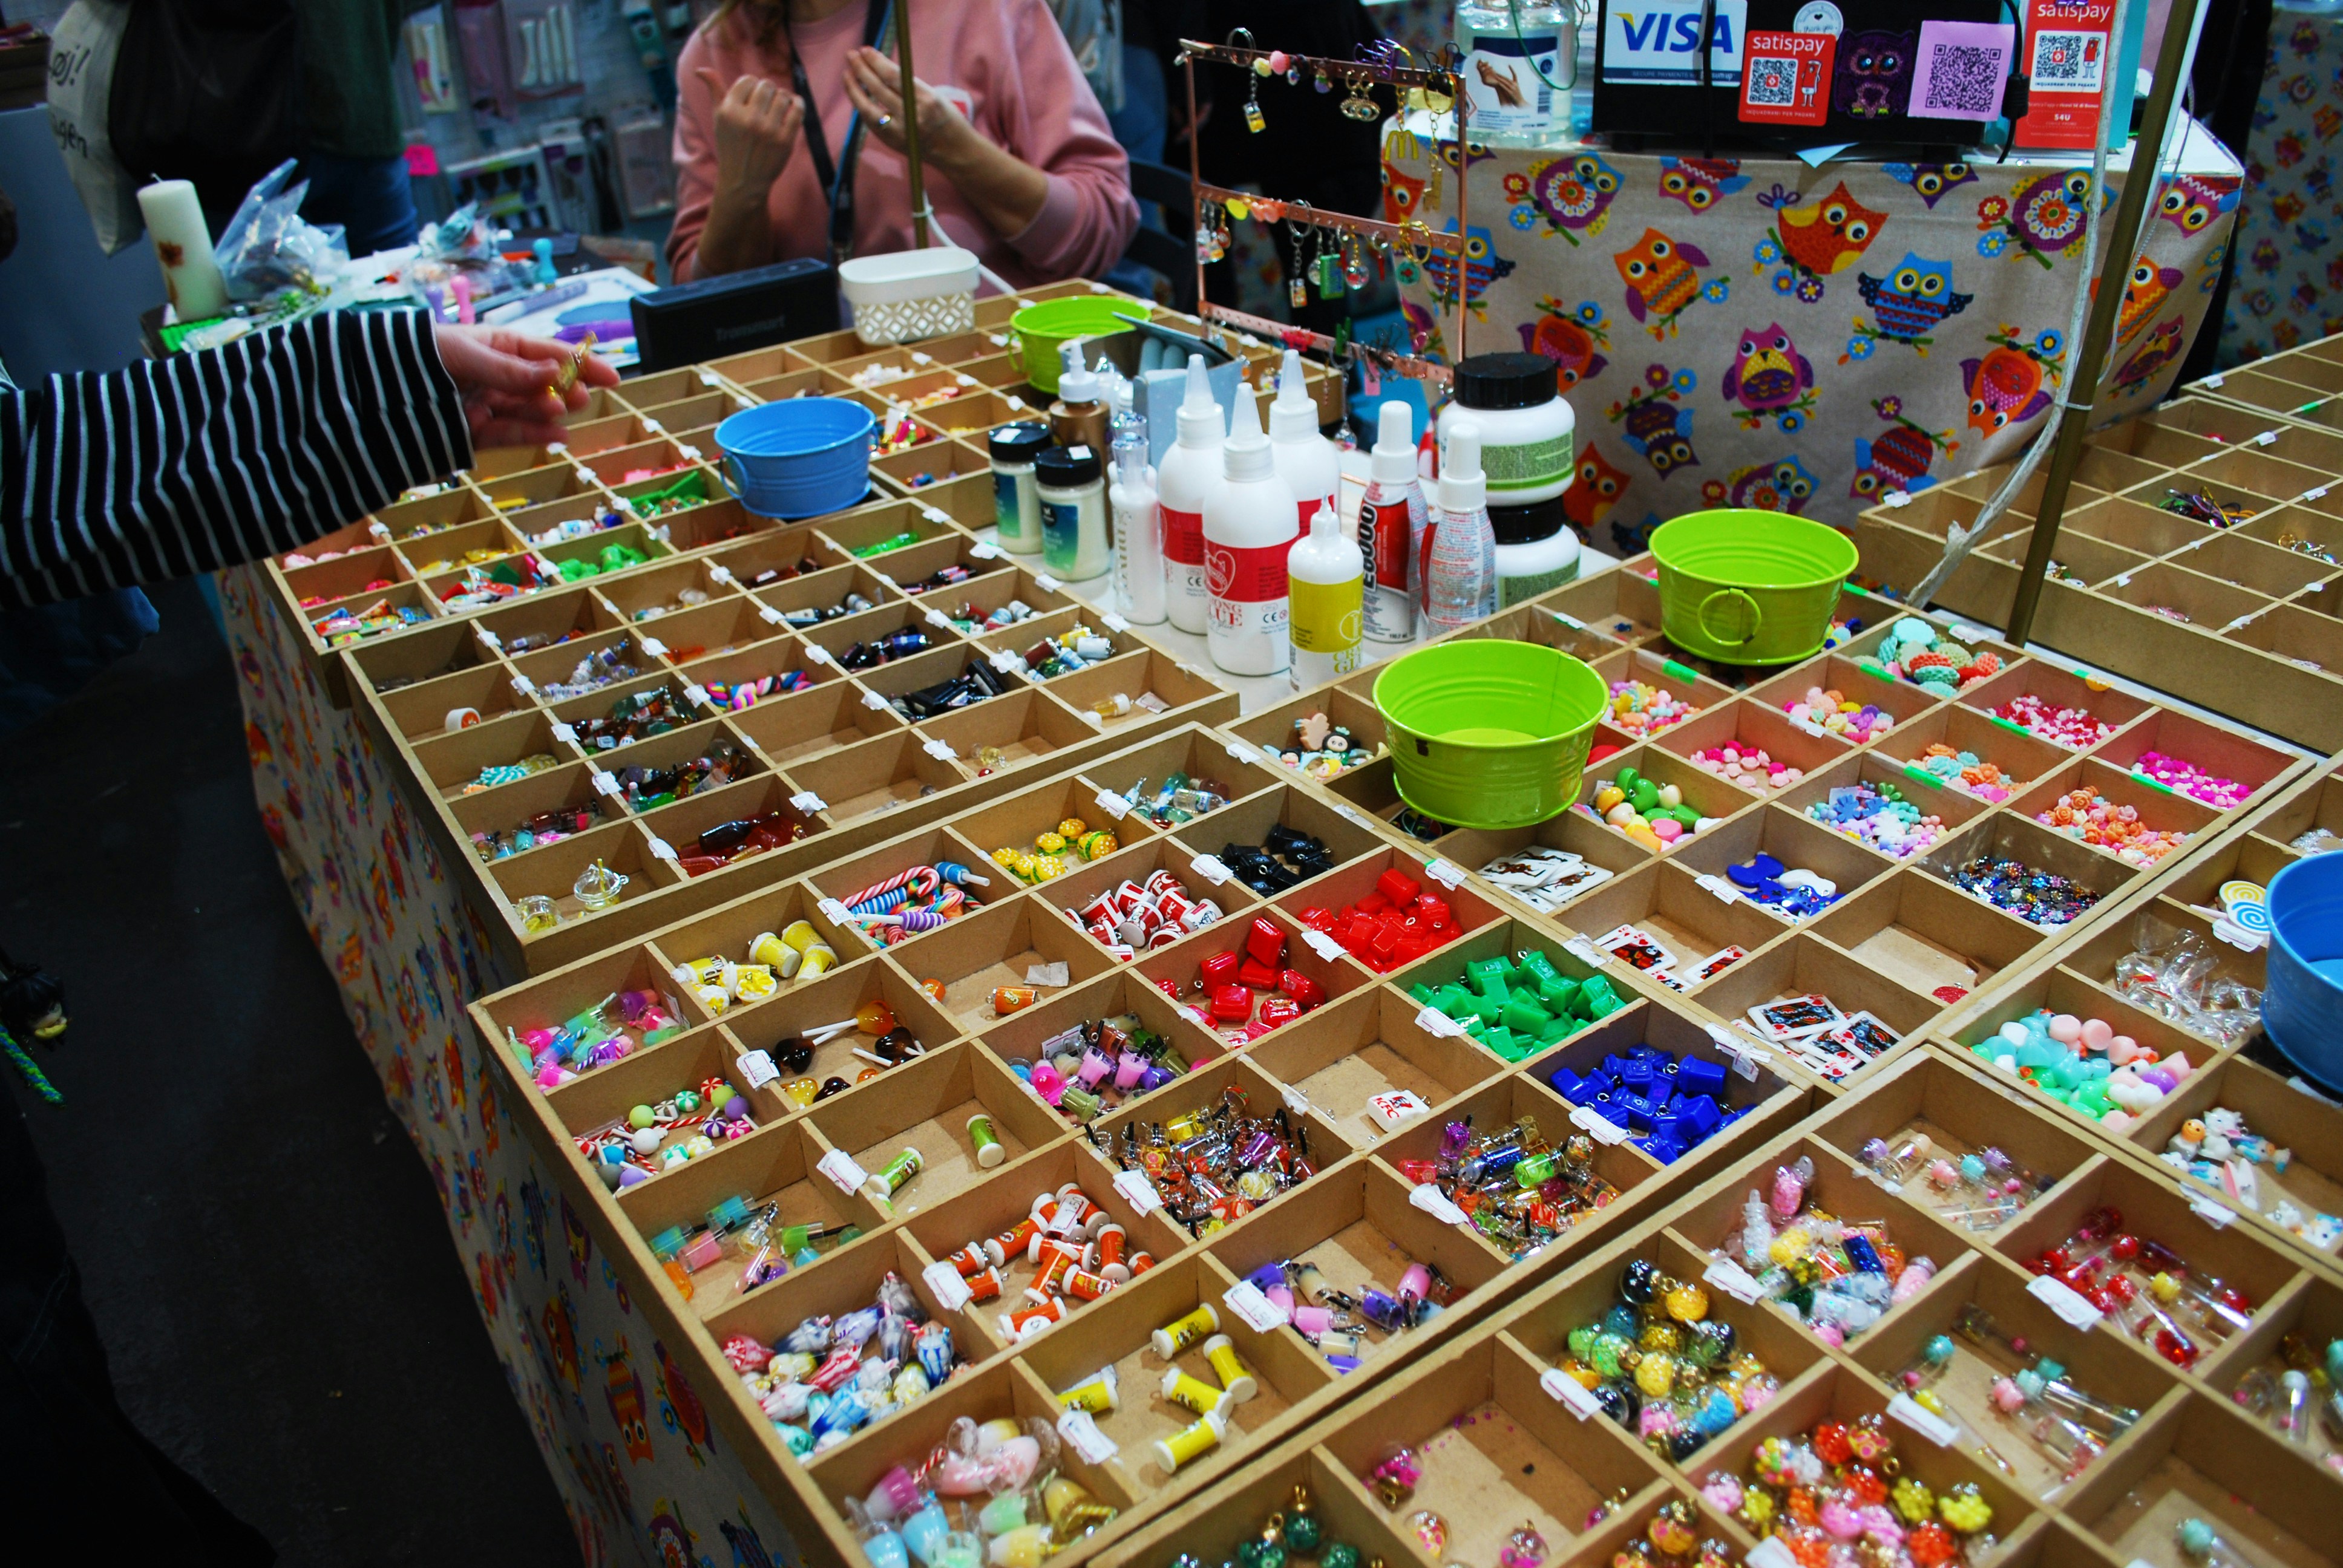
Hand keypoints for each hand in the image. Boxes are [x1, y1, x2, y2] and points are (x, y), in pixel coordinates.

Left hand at [432, 324, 618, 448]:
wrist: (370, 388)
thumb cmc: (416, 355)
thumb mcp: (464, 354)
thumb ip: (508, 369)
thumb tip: (554, 374)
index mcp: (495, 346)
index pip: (546, 353)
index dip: (580, 363)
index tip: (611, 376)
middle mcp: (495, 376)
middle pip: (541, 384)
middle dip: (565, 389)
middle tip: (582, 396)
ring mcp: (486, 405)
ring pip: (527, 410)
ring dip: (548, 411)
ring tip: (565, 412)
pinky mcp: (473, 433)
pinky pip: (508, 434)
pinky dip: (531, 435)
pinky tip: (555, 435)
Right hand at [698, 68, 804, 196]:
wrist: (744, 181)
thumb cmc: (730, 146)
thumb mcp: (718, 119)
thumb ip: (714, 91)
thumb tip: (701, 69)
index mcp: (729, 112)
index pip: (748, 80)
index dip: (752, 85)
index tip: (752, 95)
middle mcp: (748, 120)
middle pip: (767, 85)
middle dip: (767, 90)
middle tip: (766, 101)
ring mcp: (768, 131)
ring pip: (783, 96)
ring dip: (782, 97)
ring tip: (778, 105)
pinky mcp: (785, 141)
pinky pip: (797, 110)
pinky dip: (797, 104)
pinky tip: (793, 105)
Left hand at [842, 46, 969, 163]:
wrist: (955, 151)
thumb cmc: (945, 118)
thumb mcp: (934, 96)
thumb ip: (908, 85)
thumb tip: (880, 67)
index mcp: (926, 100)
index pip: (893, 76)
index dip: (876, 61)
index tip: (865, 50)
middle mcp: (912, 116)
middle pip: (878, 89)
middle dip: (861, 69)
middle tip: (851, 55)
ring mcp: (900, 132)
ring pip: (868, 108)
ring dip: (854, 89)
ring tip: (847, 73)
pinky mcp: (893, 143)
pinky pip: (870, 122)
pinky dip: (861, 106)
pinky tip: (856, 94)